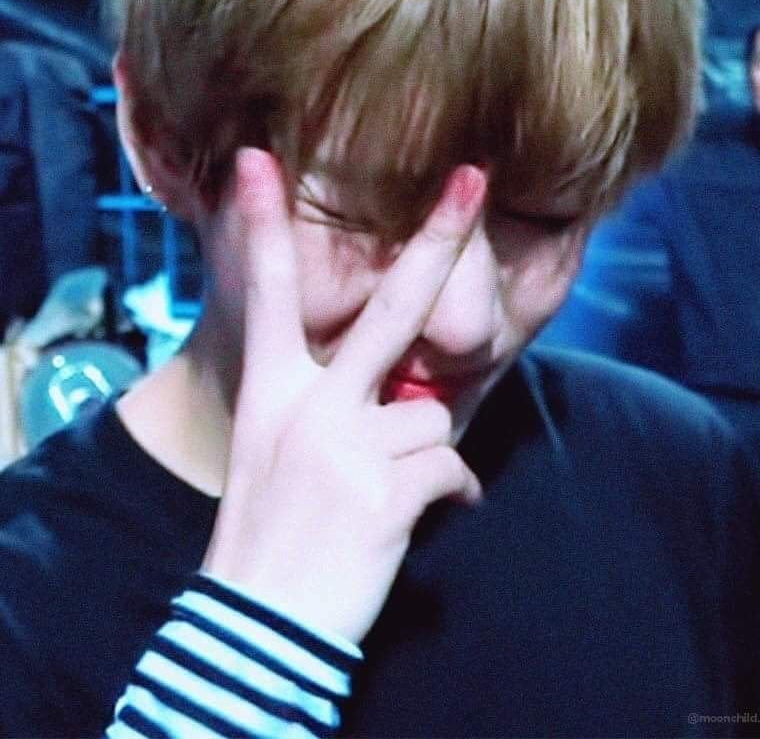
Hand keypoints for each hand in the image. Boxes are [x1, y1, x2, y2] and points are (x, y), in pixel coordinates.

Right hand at [202, 148, 485, 642]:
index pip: (268, 295)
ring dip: (427, 454)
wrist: (256, 626)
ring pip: (436, 416)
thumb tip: (408, 391)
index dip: (261, 227)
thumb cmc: (267, 534)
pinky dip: (450, 493)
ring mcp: (348, 447)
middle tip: (473, 181)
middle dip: (438, 242)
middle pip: (391, 311)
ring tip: (390, 493)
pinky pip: (453, 469)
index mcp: (271, 393)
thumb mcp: (274, 455)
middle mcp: (309, 407)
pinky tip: (421, 517)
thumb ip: (327, 408)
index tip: (257, 163)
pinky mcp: (388, 493)